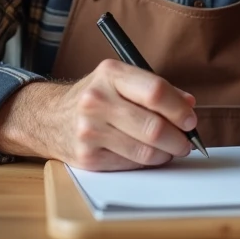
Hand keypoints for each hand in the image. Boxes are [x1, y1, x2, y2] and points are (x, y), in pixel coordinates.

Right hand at [0, 59, 196, 170]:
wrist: (48, 118)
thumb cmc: (95, 97)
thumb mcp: (120, 80)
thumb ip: (156, 90)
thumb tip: (188, 106)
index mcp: (110, 74)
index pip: (156, 92)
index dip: (179, 110)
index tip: (190, 120)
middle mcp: (96, 101)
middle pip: (153, 127)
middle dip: (179, 139)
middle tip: (186, 142)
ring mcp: (89, 131)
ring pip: (145, 151)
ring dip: (166, 154)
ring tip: (170, 149)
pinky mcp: (87, 158)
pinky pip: (131, 164)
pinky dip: (146, 162)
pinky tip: (147, 154)